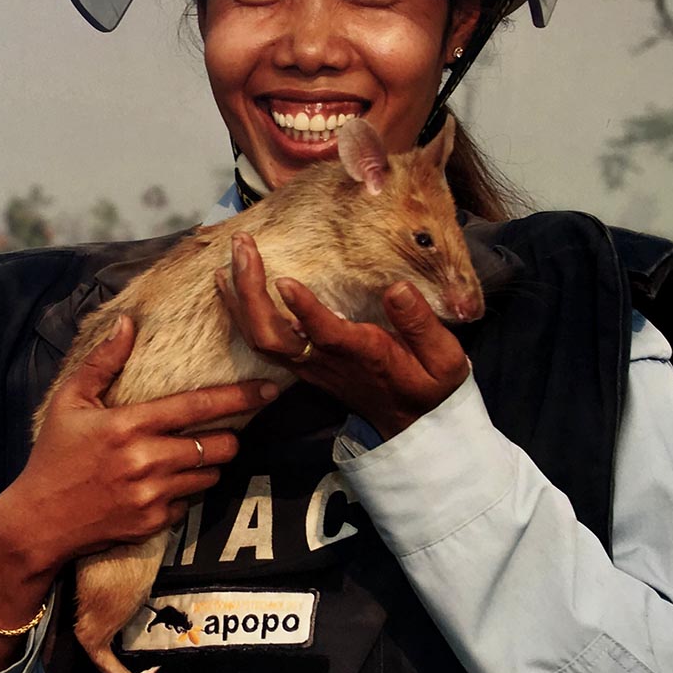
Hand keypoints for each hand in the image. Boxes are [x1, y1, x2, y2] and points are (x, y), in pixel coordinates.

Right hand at [0, 314, 277, 573]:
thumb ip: (102, 361)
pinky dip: (184, 492)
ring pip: (211, 475)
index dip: (240, 397)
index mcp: (129, 425)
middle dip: (229, 436)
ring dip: (208, 464)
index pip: (198, 407)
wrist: (38, 522)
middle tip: (220, 431)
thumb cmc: (54, 455)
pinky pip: (189, 502)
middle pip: (219, 446)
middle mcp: (146, 460)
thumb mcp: (68, 402)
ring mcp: (152, 496)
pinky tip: (161, 484)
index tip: (269, 389)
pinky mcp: (154, 524)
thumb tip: (127, 322)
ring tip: (187, 456)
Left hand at [217, 233, 469, 438]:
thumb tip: (396, 288)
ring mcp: (307, 366)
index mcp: (363, 355)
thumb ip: (420, 324)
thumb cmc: (429, 384)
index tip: (284, 280)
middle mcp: (325, 362)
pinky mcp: (300, 365)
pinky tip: (230, 282)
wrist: (412, 425)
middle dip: (251, 292)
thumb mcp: (443, 359)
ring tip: (232, 255)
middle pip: (272, 336)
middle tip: (244, 247)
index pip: (327, 335)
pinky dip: (240, 310)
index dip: (304, 310)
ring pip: (259, 340)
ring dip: (239, 297)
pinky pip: (259, 341)